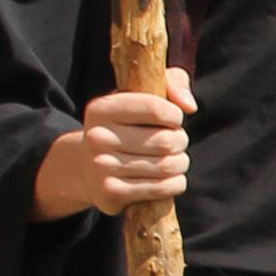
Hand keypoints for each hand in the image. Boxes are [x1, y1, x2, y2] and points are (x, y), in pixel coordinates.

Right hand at [34, 69, 196, 219]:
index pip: (157, 109)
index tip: (172, 119)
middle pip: (167, 141)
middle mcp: (96, 137)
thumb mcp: (143, 93)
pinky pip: (162, 188)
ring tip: (172, 159)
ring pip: (168, 166)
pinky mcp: (111, 193)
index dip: (175, 116)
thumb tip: (189, 107)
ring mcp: (101, 167)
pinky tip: (168, 178)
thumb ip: (172, 82)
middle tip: (174, 142)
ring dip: (180, 163)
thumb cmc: (127, 125)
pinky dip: (176, 183)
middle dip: (181, 141)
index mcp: (101, 108)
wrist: (86, 168)